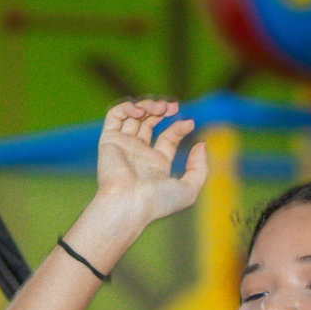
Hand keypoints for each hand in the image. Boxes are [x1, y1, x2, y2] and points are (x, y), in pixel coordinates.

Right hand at [95, 98, 207, 225]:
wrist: (128, 204)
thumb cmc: (157, 202)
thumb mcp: (189, 190)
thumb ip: (199, 169)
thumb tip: (201, 145)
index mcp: (157, 165)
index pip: (169, 137)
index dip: (179, 127)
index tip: (190, 123)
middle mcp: (139, 154)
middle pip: (150, 123)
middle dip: (162, 110)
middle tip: (172, 106)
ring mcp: (124, 146)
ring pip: (134, 116)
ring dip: (148, 105)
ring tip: (159, 108)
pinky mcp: (109, 140)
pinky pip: (115, 115)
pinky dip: (127, 106)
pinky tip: (141, 111)